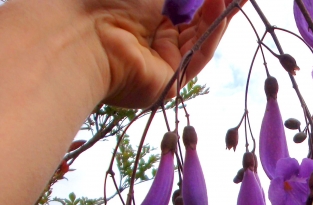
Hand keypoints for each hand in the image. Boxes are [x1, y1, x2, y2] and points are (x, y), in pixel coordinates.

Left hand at [84, 0, 244, 107]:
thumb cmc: (105, 0)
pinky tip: (222, 4)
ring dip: (220, 12)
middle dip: (218, 3)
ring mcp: (163, 60)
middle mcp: (152, 36)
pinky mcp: (172, 80)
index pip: (183, 5)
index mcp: (141, 11)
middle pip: (196, 21)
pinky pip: (200, 53)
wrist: (83, 35)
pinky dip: (214, 29)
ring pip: (202, 36)